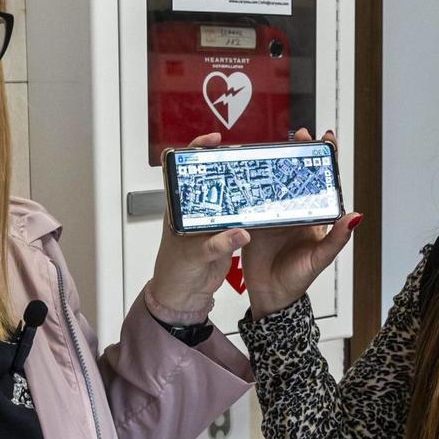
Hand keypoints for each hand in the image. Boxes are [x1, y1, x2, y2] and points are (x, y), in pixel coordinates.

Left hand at [149, 133, 248, 320]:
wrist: (184, 297)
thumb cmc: (174, 273)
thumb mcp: (193, 256)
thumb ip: (216, 244)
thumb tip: (240, 233)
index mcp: (180, 208)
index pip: (187, 170)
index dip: (198, 150)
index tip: (214, 141)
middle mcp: (197, 210)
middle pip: (213, 178)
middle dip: (229, 164)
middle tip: (247, 155)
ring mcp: (213, 221)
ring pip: (229, 195)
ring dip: (242, 186)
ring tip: (259, 174)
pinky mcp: (226, 234)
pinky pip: (240, 217)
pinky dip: (251, 210)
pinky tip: (263, 203)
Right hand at [240, 130, 359, 319]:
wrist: (270, 296)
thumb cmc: (298, 278)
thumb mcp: (320, 258)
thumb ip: (337, 238)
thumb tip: (356, 215)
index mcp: (314, 215)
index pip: (323, 181)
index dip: (326, 159)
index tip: (326, 139)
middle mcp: (295, 210)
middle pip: (297, 174)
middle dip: (298, 152)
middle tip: (300, 134)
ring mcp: (273, 213)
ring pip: (275, 181)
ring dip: (275, 162)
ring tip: (276, 145)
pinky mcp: (253, 219)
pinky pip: (252, 197)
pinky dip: (251, 182)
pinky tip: (250, 168)